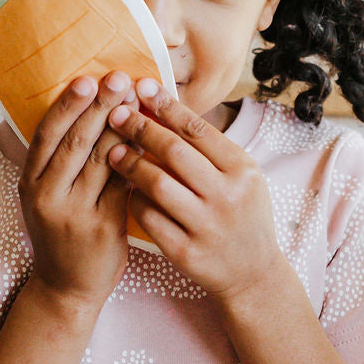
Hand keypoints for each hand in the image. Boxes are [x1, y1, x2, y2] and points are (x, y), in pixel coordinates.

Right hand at [19, 72, 133, 309]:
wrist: (67, 288)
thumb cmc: (62, 233)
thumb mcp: (48, 196)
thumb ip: (60, 161)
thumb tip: (88, 109)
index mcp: (29, 183)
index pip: (47, 135)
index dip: (68, 105)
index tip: (88, 79)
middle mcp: (47, 196)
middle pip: (75, 142)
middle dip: (100, 107)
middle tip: (120, 79)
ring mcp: (75, 213)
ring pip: (102, 160)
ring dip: (122, 127)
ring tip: (138, 101)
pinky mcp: (103, 227)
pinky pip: (124, 184)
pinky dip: (137, 159)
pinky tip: (150, 139)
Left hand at [107, 85, 283, 301]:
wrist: (252, 275)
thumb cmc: (242, 217)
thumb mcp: (242, 179)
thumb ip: (210, 150)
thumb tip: (165, 109)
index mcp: (243, 171)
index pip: (198, 130)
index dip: (166, 106)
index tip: (141, 87)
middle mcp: (227, 196)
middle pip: (174, 152)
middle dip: (141, 128)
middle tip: (116, 114)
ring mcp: (206, 226)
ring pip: (157, 184)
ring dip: (129, 163)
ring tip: (111, 151)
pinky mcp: (185, 252)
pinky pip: (148, 217)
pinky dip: (133, 199)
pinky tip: (124, 189)